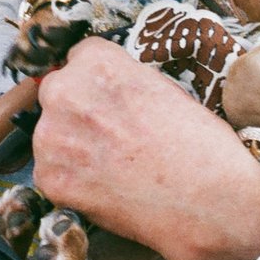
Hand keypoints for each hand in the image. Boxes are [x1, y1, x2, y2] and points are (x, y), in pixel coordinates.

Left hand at [32, 38, 259, 259]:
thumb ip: (123, 81)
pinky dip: (71, 182)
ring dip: (70, 147)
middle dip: (77, 111)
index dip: (96, 82)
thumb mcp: (163, 88)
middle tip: (110, 136)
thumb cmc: (200, 145)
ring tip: (112, 166)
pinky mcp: (50, 178)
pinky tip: (104, 188)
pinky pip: (51, 173)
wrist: (209, 201)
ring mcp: (52, 136)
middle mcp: (66, 91)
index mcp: (97, 62)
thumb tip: (107, 88)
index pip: (78, 58)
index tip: (108, 99)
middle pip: (57, 92)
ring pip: (49, 134)